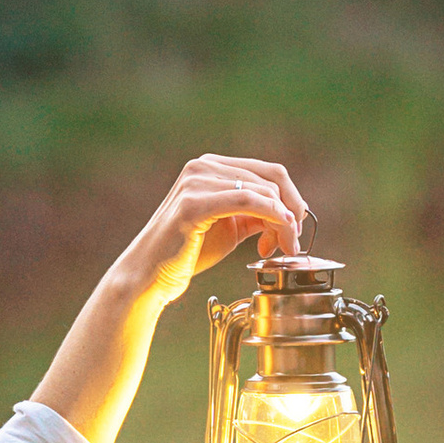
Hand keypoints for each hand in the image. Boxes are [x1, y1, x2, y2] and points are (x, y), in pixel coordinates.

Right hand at [120, 153, 309, 306]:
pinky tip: (273, 239)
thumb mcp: (230, 228)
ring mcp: (196, 181)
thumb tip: (289, 214)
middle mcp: (203, 165)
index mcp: (211, 166)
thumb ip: (255, 214)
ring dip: (282, 222)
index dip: (291, 199)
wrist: (149, 276)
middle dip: (291, 212)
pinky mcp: (193, 203)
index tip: (295, 228)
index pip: (268, 171)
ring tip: (279, 248)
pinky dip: (270, 218)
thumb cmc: (186, 254)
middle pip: (271, 178)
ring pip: (263, 192)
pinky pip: (246, 201)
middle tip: (292, 243)